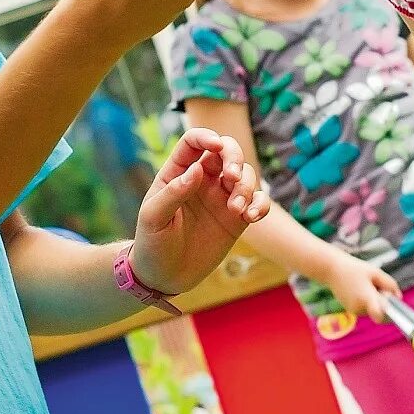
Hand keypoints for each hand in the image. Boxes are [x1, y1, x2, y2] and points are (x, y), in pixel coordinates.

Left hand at [130, 130, 268, 297]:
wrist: (164, 277)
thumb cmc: (152, 243)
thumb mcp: (154, 218)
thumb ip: (173, 192)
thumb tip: (197, 169)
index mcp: (178, 173)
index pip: (194, 142)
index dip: (206, 137)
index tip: (216, 145)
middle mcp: (202, 180)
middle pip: (227, 151)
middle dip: (235, 157)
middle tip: (232, 177)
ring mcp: (221, 198)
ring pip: (245, 175)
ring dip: (247, 187)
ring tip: (237, 210)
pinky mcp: (236, 219)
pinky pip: (257, 202)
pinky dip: (261, 205)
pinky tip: (251, 217)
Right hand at [321, 253, 399, 325]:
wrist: (331, 270)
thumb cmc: (354, 269)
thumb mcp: (376, 272)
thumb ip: (390, 284)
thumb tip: (398, 297)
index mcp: (366, 298)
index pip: (380, 315)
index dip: (390, 314)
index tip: (393, 306)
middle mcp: (359, 308)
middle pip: (379, 311)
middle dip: (383, 301)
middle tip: (378, 286)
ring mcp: (354, 310)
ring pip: (372, 309)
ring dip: (374, 301)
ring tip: (366, 285)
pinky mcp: (350, 310)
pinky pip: (365, 308)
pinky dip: (366, 301)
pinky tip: (360, 288)